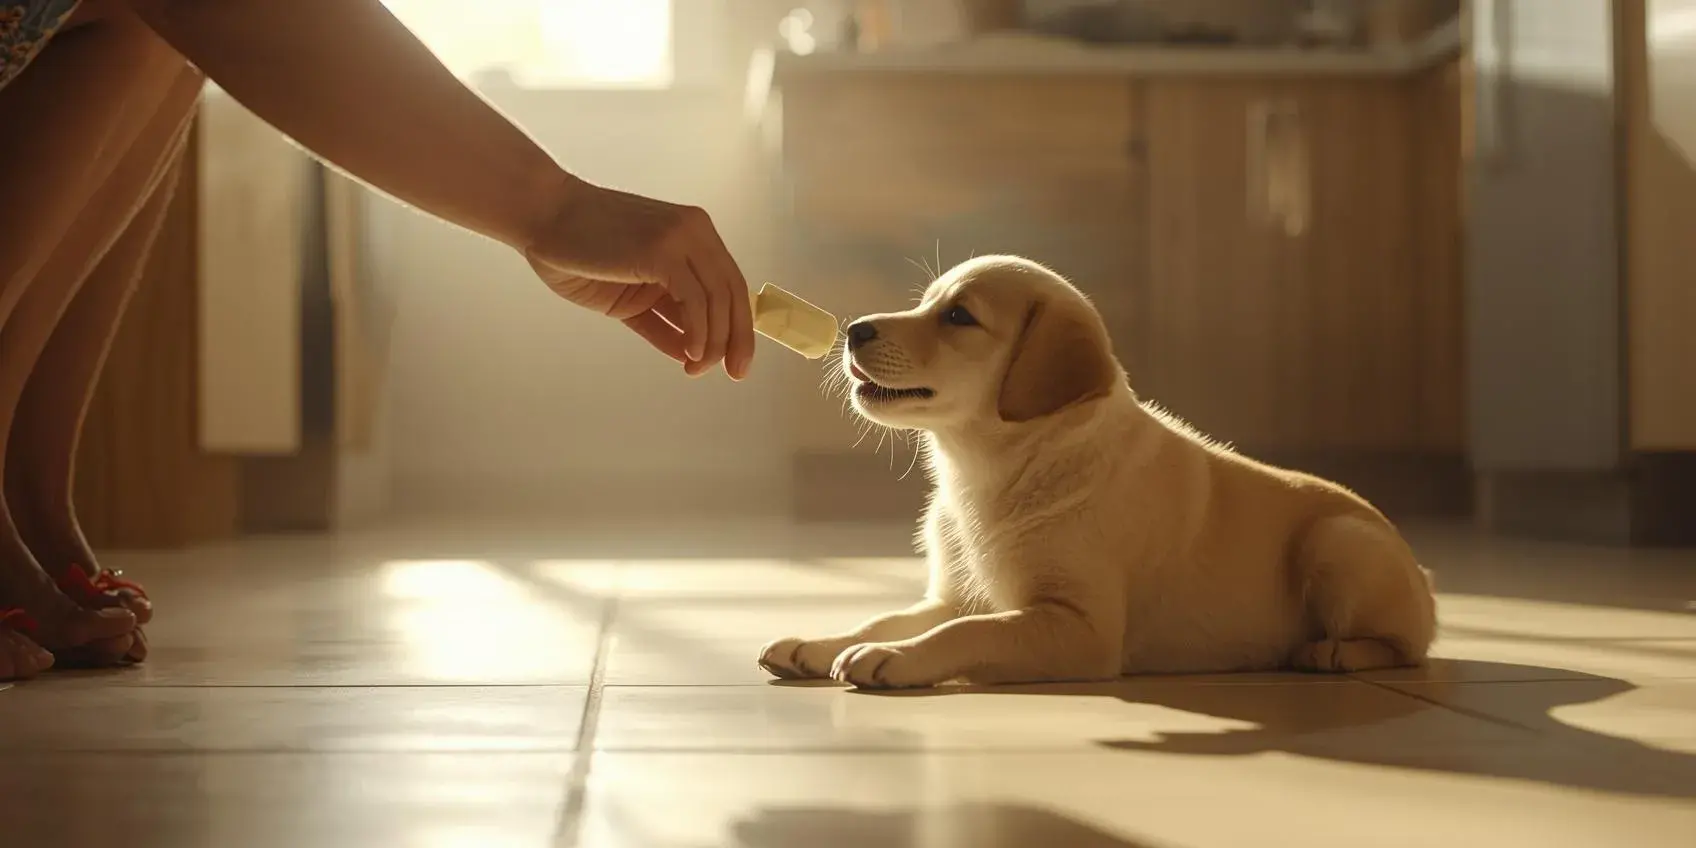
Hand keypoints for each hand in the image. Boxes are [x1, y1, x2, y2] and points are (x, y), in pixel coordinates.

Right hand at [523, 176, 754, 378]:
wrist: (542, 217)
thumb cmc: (577, 252)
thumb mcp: (630, 297)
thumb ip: (663, 319)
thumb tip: (690, 351)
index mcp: (692, 237)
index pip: (730, 285)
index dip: (739, 326)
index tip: (736, 362)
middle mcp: (694, 232)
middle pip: (733, 292)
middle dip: (737, 338)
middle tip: (733, 373)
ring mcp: (680, 237)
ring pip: (718, 298)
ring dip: (714, 342)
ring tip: (697, 367)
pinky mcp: (662, 249)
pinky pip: (695, 298)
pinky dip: (699, 330)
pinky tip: (690, 352)